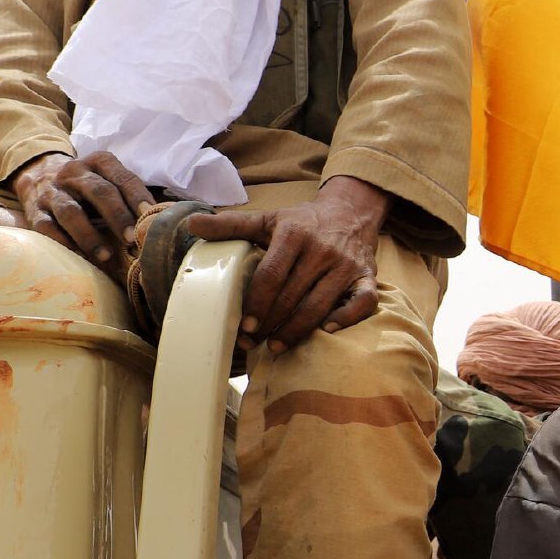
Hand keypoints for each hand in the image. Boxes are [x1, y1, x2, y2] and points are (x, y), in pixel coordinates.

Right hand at [10, 150, 157, 268]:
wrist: (37, 173)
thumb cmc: (87, 187)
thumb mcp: (107, 180)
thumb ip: (130, 196)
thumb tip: (163, 222)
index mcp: (99, 163)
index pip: (123, 178)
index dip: (137, 197)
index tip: (150, 216)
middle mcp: (74, 173)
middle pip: (98, 192)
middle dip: (118, 216)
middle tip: (132, 239)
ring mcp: (52, 192)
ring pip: (70, 212)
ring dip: (90, 235)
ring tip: (107, 255)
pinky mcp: (34, 211)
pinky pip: (47, 228)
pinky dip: (64, 243)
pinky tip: (78, 257)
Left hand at [184, 175, 386, 352]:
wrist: (351, 211)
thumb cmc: (302, 223)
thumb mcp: (268, 219)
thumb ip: (230, 225)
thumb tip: (190, 226)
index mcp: (294, 233)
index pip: (271, 275)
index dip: (257, 303)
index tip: (245, 325)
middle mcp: (323, 249)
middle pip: (293, 295)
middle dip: (270, 323)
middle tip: (253, 342)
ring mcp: (347, 265)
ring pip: (321, 305)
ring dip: (297, 330)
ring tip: (277, 347)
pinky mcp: (368, 277)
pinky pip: (363, 303)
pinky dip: (346, 319)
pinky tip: (325, 331)